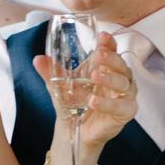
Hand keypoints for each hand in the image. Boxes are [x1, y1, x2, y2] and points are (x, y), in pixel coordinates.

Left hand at [34, 31, 136, 152]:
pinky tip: (94, 101)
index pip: (112, 50)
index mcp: (105, 67)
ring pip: (123, 83)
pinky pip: (122, 106)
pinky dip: (108, 103)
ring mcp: (124, 94)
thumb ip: (50, 72)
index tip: (102, 37)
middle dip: (110, 58)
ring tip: (93, 77)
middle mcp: (119, 78)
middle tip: (97, 55)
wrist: (73, 128)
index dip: (109, 43)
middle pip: (121, 64)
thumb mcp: (59, 85)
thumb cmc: (73, 102)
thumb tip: (37, 59)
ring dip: (109, 78)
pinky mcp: (126, 111)